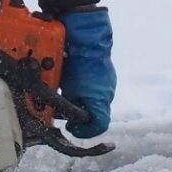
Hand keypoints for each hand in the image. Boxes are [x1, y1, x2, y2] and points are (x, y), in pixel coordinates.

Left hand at [58, 8, 114, 138]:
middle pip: (97, 115)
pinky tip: (75, 85)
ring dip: (83, 104)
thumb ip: (67, 104)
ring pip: (97, 102)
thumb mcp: (68, 88)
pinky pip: (98, 89)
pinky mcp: (107, 75)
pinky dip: (87, 92)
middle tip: (67, 117)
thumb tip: (63, 115)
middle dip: (81, 118)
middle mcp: (107, 94)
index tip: (72, 128)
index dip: (85, 132)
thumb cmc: (77, 63)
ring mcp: (108, 84)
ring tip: (69, 99)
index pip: (99, 126)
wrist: (87, 39)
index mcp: (99, 100)